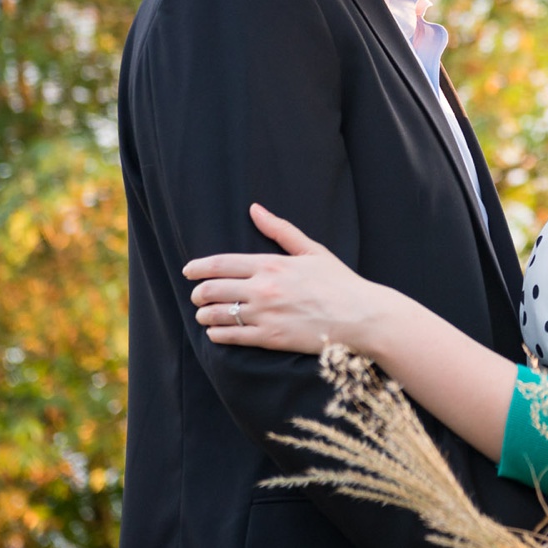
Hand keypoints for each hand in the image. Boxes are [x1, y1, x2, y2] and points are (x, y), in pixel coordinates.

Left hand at [183, 203, 384, 353]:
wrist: (359, 316)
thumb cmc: (339, 282)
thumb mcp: (311, 251)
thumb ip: (280, 230)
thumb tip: (255, 209)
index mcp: (271, 265)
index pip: (221, 264)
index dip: (198, 268)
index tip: (188, 271)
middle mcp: (263, 289)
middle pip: (212, 289)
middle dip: (198, 293)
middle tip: (197, 296)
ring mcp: (264, 315)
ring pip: (217, 314)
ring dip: (204, 315)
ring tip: (204, 315)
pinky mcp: (269, 338)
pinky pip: (230, 337)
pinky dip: (216, 335)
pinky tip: (216, 332)